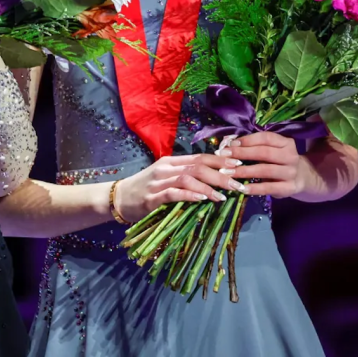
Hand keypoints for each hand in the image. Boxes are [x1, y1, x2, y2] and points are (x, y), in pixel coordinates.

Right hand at [113, 153, 243, 222]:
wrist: (119, 198)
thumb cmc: (146, 189)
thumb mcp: (166, 178)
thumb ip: (185, 176)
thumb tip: (215, 179)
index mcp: (170, 162)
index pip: (199, 157)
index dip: (220, 161)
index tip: (238, 166)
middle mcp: (165, 168)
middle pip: (197, 167)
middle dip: (220, 175)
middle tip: (238, 184)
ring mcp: (158, 182)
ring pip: (187, 178)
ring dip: (208, 186)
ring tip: (224, 196)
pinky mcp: (152, 198)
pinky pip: (173, 193)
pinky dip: (190, 195)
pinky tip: (203, 199)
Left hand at [224, 132, 305, 197]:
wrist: (302, 177)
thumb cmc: (278, 161)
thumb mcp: (271, 150)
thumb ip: (253, 146)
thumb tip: (227, 143)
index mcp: (286, 143)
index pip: (265, 138)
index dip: (247, 140)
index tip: (230, 144)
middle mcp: (291, 156)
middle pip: (264, 153)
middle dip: (242, 154)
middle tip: (223, 156)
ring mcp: (291, 172)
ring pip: (265, 170)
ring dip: (244, 171)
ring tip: (227, 172)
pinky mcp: (289, 188)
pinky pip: (269, 188)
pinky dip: (254, 188)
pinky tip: (241, 188)